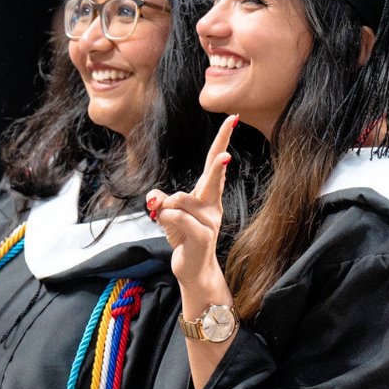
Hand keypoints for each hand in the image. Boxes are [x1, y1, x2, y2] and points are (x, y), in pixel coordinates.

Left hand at [146, 114, 237, 293]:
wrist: (193, 269)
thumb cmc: (183, 238)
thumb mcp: (167, 215)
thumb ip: (160, 200)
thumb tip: (154, 197)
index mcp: (206, 196)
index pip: (214, 163)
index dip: (223, 140)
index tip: (234, 119)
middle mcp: (212, 205)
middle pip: (213, 176)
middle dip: (219, 164)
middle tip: (227, 154)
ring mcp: (209, 221)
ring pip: (180, 200)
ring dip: (165, 208)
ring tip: (165, 221)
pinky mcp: (202, 236)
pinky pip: (177, 217)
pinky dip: (165, 218)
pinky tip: (167, 227)